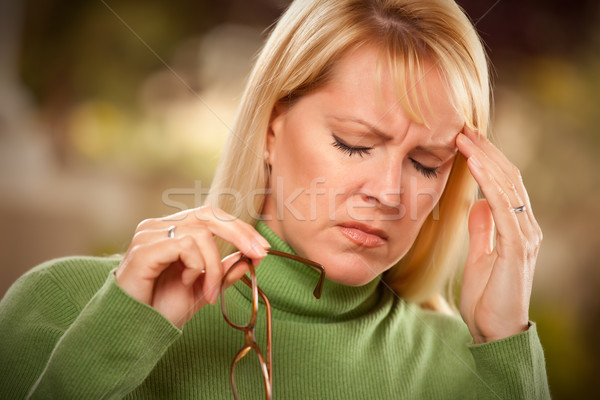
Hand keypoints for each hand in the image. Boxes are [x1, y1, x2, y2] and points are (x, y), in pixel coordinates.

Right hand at [115, 206, 269, 328]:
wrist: (133, 328)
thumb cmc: (161, 306)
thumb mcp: (202, 288)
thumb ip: (222, 272)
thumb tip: (250, 258)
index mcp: (174, 230)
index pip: (213, 216)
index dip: (240, 229)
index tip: (262, 249)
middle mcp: (160, 225)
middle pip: (209, 214)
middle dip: (240, 233)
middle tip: (258, 254)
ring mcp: (149, 234)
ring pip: (200, 234)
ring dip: (213, 266)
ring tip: (208, 291)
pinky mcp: (144, 248)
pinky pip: (184, 246)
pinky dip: (196, 266)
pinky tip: (187, 283)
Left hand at [456, 127, 542, 343]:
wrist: (495, 332)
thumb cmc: (487, 298)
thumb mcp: (480, 257)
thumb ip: (483, 230)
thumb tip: (477, 204)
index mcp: (516, 229)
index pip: (504, 185)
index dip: (487, 160)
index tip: (464, 140)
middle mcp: (526, 228)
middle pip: (508, 179)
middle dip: (487, 151)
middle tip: (463, 129)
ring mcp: (525, 237)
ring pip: (509, 187)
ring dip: (487, 159)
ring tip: (466, 138)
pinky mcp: (518, 248)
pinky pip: (505, 207)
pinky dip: (491, 182)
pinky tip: (476, 164)